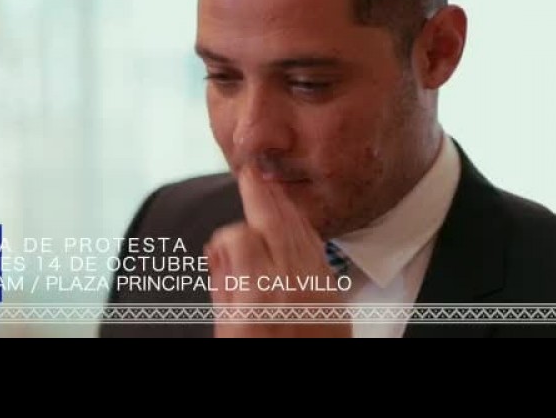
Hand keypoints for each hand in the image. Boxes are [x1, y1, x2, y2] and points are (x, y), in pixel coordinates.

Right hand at [205, 168, 351, 337]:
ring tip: (271, 188)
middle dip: (261, 193)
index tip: (221, 244)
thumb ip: (225, 287)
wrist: (308, 384)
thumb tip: (222, 249)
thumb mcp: (228, 330)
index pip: (240, 237)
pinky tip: (297, 221)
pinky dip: (306, 230)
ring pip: (301, 232)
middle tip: (250, 171)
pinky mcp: (333, 300)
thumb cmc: (259, 352)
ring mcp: (317, 292)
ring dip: (285, 206)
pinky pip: (319, 252)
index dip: (227, 235)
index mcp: (255, 298)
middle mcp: (290, 289)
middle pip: (275, 224)